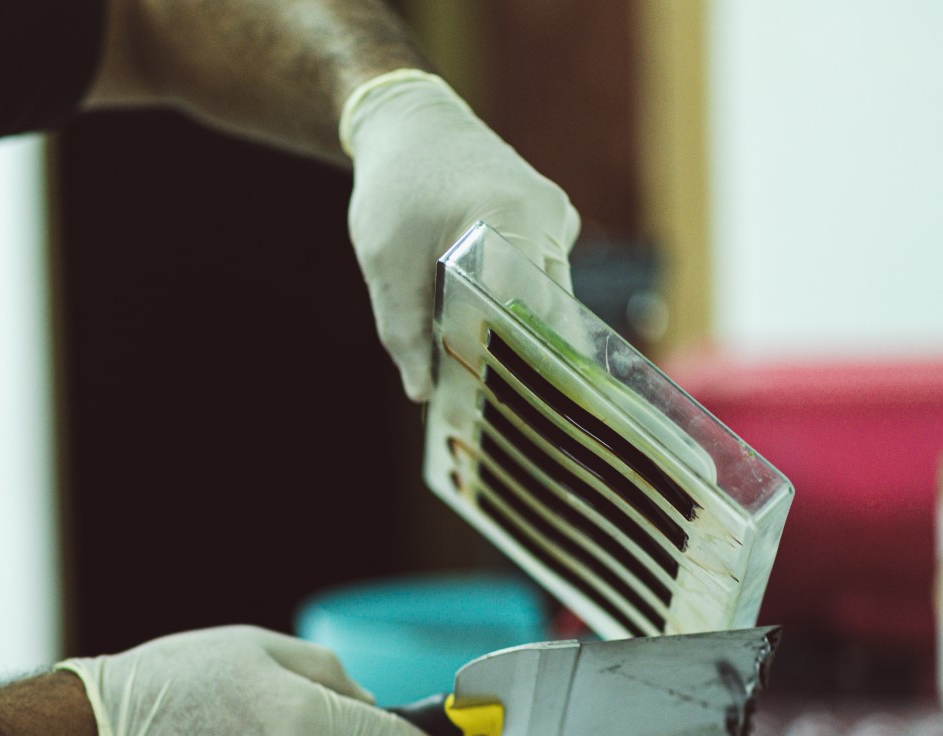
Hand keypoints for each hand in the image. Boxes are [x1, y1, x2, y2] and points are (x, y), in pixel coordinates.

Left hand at [343, 71, 581, 400]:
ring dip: (521, 332)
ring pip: (549, 299)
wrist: (408, 122)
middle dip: (525, 358)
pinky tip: (489, 332)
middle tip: (498, 406)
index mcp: (515, 220)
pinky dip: (519, 305)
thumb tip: (422, 391)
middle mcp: (549, 218)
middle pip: (550, 312)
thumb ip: (403, 329)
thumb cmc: (394, 185)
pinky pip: (543, 279)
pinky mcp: (550, 221)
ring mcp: (556, 218)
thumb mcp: (386, 262)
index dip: (521, 365)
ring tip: (490, 376)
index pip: (535, 315)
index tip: (506, 405)